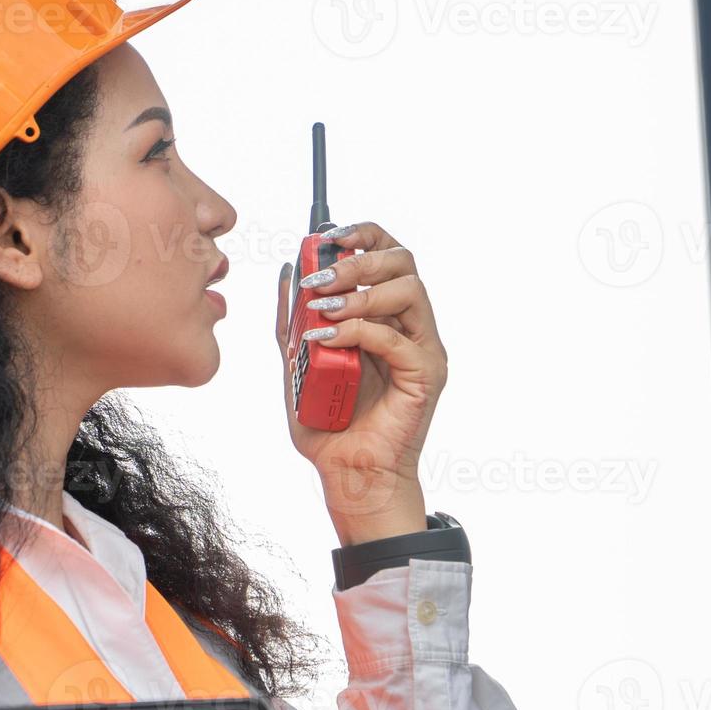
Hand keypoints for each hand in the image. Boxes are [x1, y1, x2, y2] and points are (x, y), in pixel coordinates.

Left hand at [274, 221, 447, 545]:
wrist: (347, 475)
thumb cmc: (328, 425)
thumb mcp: (298, 363)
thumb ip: (294, 320)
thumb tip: (285, 272)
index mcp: (387, 316)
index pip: (388, 256)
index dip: (364, 234)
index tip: (329, 235)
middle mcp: (411, 326)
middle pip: (404, 262)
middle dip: (359, 260)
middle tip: (321, 278)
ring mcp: (422, 349)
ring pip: (410, 291)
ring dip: (361, 293)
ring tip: (324, 309)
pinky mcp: (425, 375)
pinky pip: (397, 338)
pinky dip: (358, 332)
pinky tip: (326, 341)